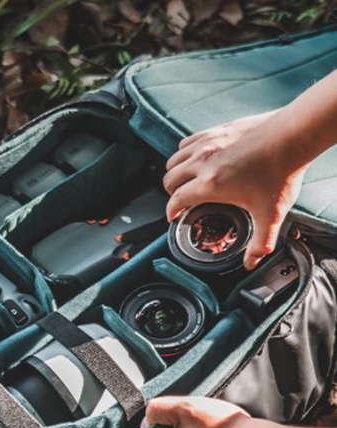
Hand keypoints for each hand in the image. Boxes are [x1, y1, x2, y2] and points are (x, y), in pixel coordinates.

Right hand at [162, 112, 306, 269]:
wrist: (293, 136)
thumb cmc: (281, 170)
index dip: (171, 211)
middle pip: (169, 180)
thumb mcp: (270, 213)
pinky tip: (195, 159)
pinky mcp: (214, 130)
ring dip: (175, 173)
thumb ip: (260, 242)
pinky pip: (186, 143)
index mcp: (210, 184)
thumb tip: (251, 261)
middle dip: (172, 193)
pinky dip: (185, 153)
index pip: (176, 200)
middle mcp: (203, 162)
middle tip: (182, 200)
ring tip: (185, 181)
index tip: (174, 216)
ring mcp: (207, 144)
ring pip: (174, 160)